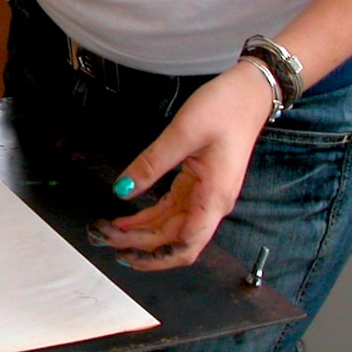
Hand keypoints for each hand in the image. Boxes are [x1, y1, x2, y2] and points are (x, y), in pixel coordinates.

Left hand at [92, 61, 275, 269]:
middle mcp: (212, 203)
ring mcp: (206, 195)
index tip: (123, 253)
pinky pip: (172, 209)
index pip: (184, 246)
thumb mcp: (182, 133)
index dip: (154, 257)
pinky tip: (129, 216)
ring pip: (171, 227)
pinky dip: (150, 215)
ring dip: (142, 232)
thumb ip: (151, 164)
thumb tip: (122, 191)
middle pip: (174, 240)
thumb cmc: (224, 109)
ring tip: (110, 230)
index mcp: (213, 198)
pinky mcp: (200, 184)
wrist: (249, 94)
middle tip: (103, 237)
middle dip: (139, 244)